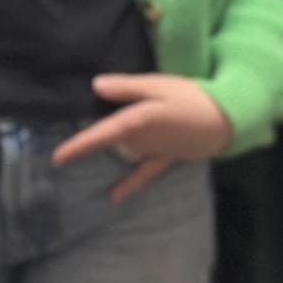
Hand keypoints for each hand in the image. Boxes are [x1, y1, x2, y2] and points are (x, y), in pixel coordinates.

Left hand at [50, 74, 230, 203]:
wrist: (225, 120)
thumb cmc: (190, 97)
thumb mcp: (158, 85)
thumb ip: (126, 87)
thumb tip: (95, 85)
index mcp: (137, 121)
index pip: (101, 135)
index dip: (79, 146)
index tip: (57, 158)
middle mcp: (141, 141)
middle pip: (109, 143)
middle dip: (86, 147)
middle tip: (59, 158)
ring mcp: (152, 152)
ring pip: (122, 155)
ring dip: (104, 157)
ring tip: (79, 164)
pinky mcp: (165, 158)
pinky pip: (144, 174)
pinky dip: (129, 185)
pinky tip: (113, 198)